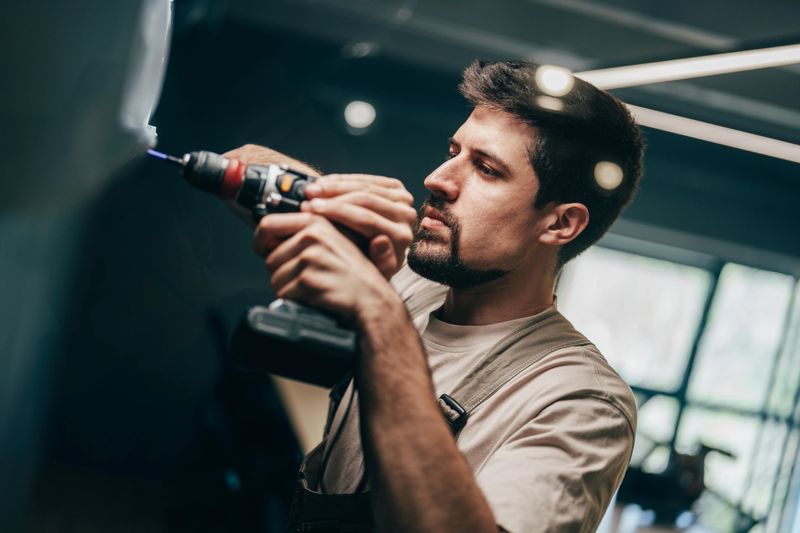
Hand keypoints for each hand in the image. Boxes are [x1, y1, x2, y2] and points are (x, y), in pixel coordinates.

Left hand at [252, 212, 398, 323]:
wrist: (372, 298)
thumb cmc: (353, 273)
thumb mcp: (333, 240)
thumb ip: (305, 233)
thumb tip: (268, 237)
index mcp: (316, 221)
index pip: (267, 225)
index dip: (260, 241)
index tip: (263, 250)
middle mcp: (312, 236)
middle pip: (269, 258)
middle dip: (281, 271)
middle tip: (305, 277)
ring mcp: (310, 257)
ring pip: (275, 277)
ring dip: (288, 287)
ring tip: (312, 287)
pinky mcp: (308, 280)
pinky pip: (284, 293)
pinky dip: (295, 299)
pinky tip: (314, 296)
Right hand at [304, 174, 415, 277]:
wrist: (376, 255)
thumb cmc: (368, 266)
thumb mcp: (371, 272)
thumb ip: (380, 262)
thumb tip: (380, 241)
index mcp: (401, 237)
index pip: (367, 219)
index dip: (336, 212)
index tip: (309, 210)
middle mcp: (407, 216)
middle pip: (365, 200)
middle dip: (331, 197)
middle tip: (306, 198)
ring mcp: (403, 199)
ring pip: (363, 186)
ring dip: (333, 186)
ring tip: (309, 189)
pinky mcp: (396, 187)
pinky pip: (365, 179)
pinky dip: (341, 180)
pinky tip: (322, 183)